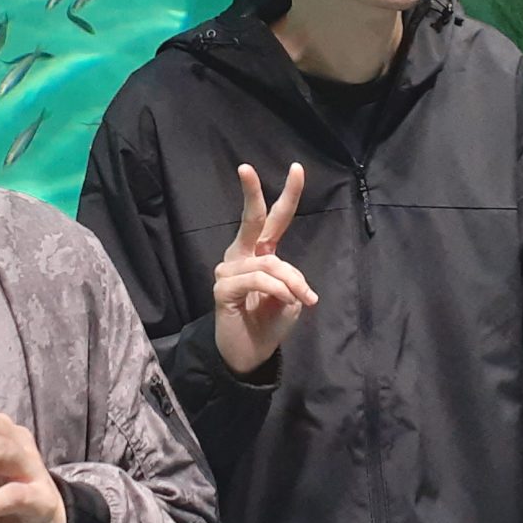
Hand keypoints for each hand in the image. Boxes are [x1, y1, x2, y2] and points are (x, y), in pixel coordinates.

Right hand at [212, 162, 317, 375]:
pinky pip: (258, 279)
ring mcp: (228, 271)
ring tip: (300, 300)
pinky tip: (284, 302)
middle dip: (251, 193)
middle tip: (245, 168)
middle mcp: (241, 256)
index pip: (272, 220)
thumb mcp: (290, 299)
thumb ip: (291, 279)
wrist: (250, 354)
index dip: (288, 195)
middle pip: (250, 220)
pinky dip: (277, 289)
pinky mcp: (223, 288)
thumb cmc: (268, 322)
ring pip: (269, 262)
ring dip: (291, 282)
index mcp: (259, 253)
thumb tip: (287, 277)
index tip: (297, 168)